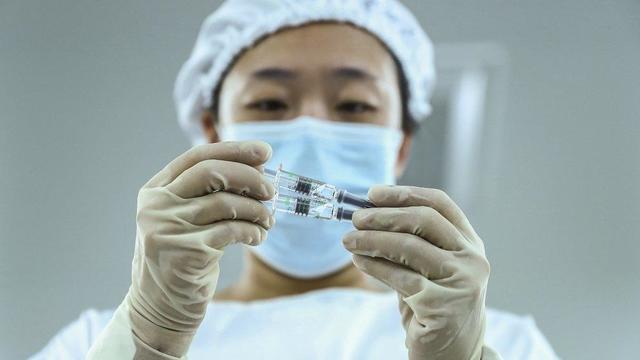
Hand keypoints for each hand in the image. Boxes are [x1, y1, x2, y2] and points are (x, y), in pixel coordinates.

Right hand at [128, 141, 274, 356]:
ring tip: (268, 220)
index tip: (264, 151)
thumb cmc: (183, 255)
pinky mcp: (185, 252)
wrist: (161, 305)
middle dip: (249, 177)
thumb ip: (210, 192)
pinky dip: (252, 230)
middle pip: (211, 173)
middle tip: (271, 190)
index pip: (197, 156)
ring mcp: (167, 228)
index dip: (234, 150)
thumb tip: (258, 166)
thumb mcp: (187, 218)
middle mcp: (156, 205)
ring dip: (256, 209)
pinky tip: (259, 236)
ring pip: (225, 203)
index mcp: (155, 190)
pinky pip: (231, 231)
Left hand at [343, 185, 489, 359]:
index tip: (373, 193)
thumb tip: (369, 212)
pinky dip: (374, 265)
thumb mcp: (429, 268)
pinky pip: (400, 277)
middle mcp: (472, 259)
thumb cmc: (433, 306)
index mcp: (470, 243)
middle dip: (384, 215)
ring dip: (372, 240)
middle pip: (424, 220)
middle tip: (356, 218)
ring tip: (348, 240)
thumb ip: (411, 241)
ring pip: (409, 247)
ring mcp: (462, 282)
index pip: (440, 204)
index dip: (405, 194)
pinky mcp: (443, 306)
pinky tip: (358, 260)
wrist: (452, 355)